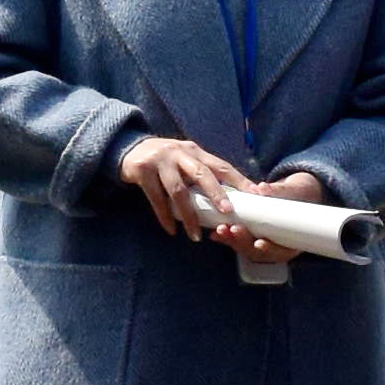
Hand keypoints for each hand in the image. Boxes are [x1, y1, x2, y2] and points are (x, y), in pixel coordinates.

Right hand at [116, 133, 260, 239]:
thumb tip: (229, 198)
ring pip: (178, 190)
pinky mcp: (143, 171)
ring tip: (195, 236)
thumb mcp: (184, 160)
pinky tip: (171, 230)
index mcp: (195, 151)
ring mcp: (160, 161)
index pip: (221, 165)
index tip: (256, 194)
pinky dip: (165, 216)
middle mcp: (180, 153)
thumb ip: (201, 173)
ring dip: (189, 215)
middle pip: (202, 174)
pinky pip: (156, 198)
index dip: (239, 180)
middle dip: (216, 194)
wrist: (128, 149)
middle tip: (226, 214)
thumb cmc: (164, 161)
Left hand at [207, 168, 334, 251]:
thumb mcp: (294, 190)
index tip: (259, 242)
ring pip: (246, 248)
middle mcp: (277, 247)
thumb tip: (262, 188)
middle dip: (244, 242)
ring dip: (232, 241)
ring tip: (220, 230)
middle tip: (234, 230)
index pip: (280, 251)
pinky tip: (214, 232)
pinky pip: (238, 241)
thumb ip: (279, 191)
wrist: (296, 192)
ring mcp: (262, 243)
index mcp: (293, 242)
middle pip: (259, 252)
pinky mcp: (251, 237)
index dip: (269, 249)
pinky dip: (227, 237)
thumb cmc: (299, 193)